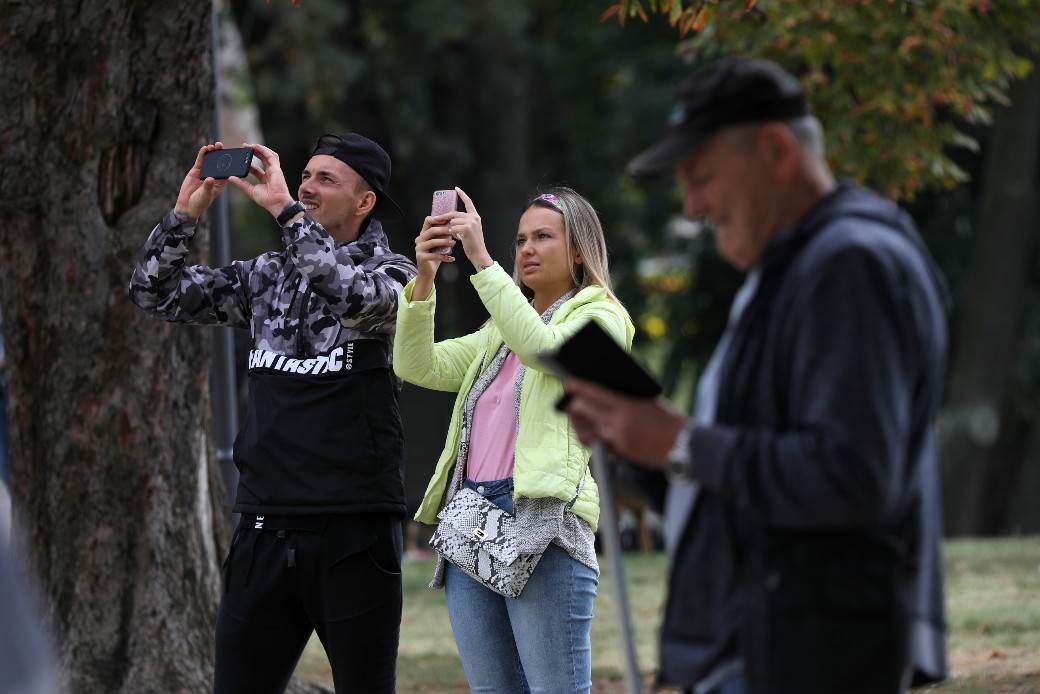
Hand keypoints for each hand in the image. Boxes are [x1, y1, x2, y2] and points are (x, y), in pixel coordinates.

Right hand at [174, 142, 229, 218]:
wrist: (187, 205)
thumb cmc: (200, 203)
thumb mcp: (205, 195)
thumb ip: (208, 187)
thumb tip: (210, 178)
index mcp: (221, 182)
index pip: (227, 170)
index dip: (230, 162)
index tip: (233, 154)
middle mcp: (214, 175)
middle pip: (218, 162)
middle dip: (220, 153)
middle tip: (221, 145)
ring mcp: (205, 172)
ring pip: (210, 160)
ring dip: (212, 152)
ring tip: (213, 145)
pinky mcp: (196, 171)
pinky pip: (200, 161)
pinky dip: (202, 154)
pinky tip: (204, 148)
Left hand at [226, 142, 293, 217]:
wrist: (276, 203)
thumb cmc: (266, 200)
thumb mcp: (250, 191)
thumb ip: (241, 184)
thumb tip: (230, 178)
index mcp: (264, 179)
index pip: (256, 169)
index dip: (249, 163)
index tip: (241, 159)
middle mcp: (270, 173)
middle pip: (262, 159)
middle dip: (254, 152)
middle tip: (244, 147)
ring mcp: (274, 170)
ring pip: (268, 155)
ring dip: (260, 149)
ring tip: (250, 145)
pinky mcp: (276, 168)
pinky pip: (271, 156)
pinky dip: (264, 150)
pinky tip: (256, 146)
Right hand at [410, 217, 457, 300]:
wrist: (427, 272)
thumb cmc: (434, 256)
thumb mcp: (438, 244)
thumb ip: (443, 235)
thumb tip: (454, 226)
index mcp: (423, 234)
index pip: (428, 221)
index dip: (438, 219)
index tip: (449, 220)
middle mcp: (419, 239)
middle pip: (431, 230)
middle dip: (443, 230)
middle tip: (453, 231)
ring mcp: (419, 248)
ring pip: (432, 242)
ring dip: (444, 242)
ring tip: (453, 243)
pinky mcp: (421, 257)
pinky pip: (434, 255)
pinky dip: (444, 257)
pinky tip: (451, 258)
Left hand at [448, 188, 492, 269]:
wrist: (478, 254)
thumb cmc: (473, 244)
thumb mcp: (468, 231)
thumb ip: (461, 223)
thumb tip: (449, 220)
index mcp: (475, 217)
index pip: (468, 202)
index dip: (462, 195)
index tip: (457, 189)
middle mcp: (474, 217)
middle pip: (454, 213)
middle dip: (444, 216)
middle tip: (434, 219)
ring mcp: (471, 222)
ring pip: (452, 221)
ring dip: (449, 228)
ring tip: (452, 236)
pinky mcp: (467, 228)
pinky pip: (452, 228)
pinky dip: (451, 233)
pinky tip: (455, 238)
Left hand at [563, 378, 686, 467]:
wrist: (683, 445)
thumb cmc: (669, 420)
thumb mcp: (650, 400)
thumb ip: (628, 396)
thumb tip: (606, 389)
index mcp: (627, 406)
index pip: (595, 393)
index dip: (579, 387)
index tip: (569, 383)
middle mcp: (618, 423)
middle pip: (584, 411)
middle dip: (574, 406)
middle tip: (570, 402)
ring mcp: (617, 439)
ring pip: (586, 430)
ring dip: (579, 422)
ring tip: (576, 417)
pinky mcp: (619, 452)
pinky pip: (596, 443)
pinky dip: (590, 436)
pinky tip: (588, 431)